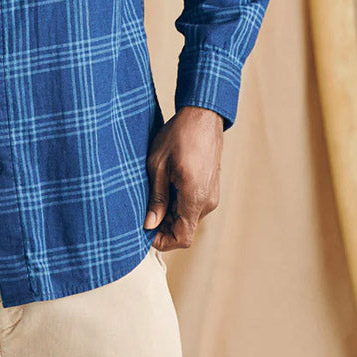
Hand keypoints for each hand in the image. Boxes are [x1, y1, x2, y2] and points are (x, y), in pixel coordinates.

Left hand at [144, 105, 223, 250]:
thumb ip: (156, 198)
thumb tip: (149, 224)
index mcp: (194, 197)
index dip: (162, 241)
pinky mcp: (211, 187)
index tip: (145, 230)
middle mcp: (208, 201)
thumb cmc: (179, 135)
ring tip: (154, 192)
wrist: (203, 115)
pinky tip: (166, 185)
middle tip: (144, 209)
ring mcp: (212, 194)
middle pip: (184, 229)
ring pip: (188, 218)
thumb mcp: (158, 166)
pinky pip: (194, 205)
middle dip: (163, 226)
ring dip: (170, 213)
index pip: (182, 238)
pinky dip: (178, 203)